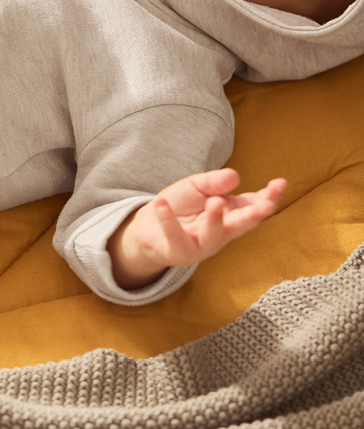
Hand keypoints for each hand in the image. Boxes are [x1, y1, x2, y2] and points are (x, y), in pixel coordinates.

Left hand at [107, 168, 285, 289]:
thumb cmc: (180, 206)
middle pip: (242, 225)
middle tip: (267, 205)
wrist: (148, 227)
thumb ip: (213, 182)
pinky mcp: (178, 252)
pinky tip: (161, 204)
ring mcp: (201, 245)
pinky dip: (167, 221)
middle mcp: (221, 232)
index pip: (253, 206)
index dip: (268, 197)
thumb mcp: (196, 187)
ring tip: (215, 202)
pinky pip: (174, 237)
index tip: (280, 184)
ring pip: (213, 236)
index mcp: (230, 214)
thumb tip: (234, 176)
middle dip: (255, 215)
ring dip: (215, 220)